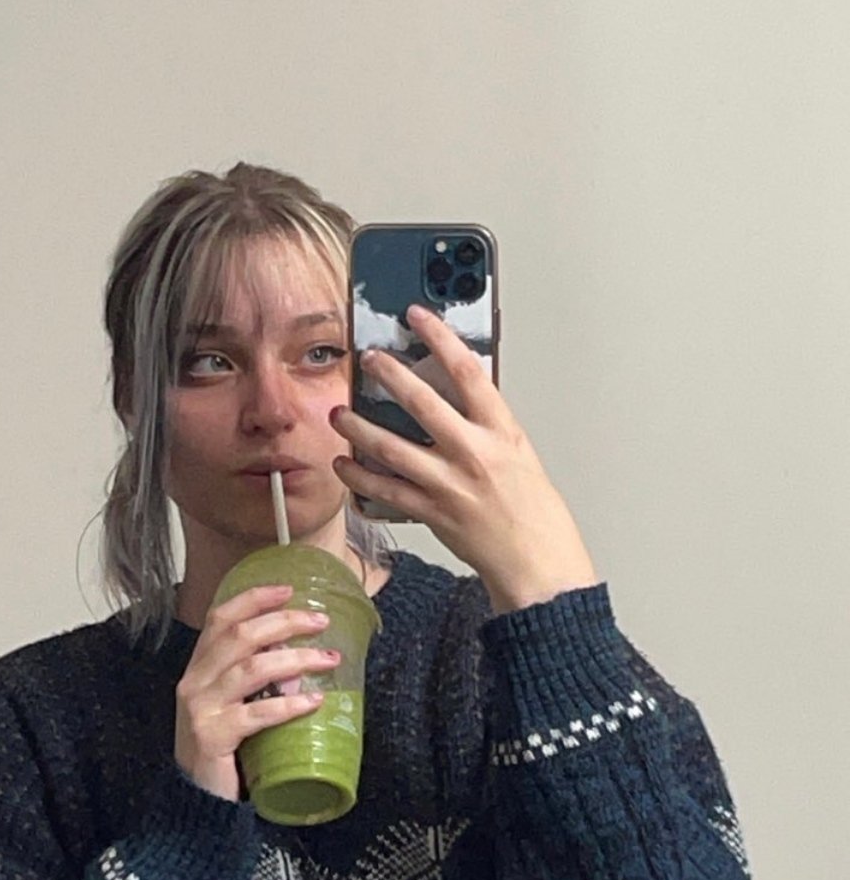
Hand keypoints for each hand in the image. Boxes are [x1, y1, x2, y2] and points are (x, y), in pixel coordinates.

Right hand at [174, 584, 339, 801]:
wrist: (195, 805)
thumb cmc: (222, 751)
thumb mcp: (232, 705)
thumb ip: (254, 680)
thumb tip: (299, 654)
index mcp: (198, 668)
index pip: (220, 618)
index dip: (253, 598)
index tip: (288, 589)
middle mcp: (194, 682)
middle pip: (240, 634)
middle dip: (284, 622)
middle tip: (320, 621)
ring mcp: (200, 708)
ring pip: (251, 667)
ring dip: (295, 659)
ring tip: (328, 660)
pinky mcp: (212, 737)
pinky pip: (256, 713)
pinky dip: (289, 705)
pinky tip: (314, 701)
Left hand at [331, 304, 597, 613]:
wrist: (539, 564)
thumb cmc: (534, 512)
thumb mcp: (519, 454)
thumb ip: (485, 426)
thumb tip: (453, 397)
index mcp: (502, 431)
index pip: (468, 370)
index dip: (439, 336)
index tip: (418, 316)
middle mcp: (474, 453)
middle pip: (422, 402)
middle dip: (390, 375)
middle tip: (368, 359)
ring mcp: (450, 484)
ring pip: (392, 448)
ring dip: (360, 428)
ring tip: (340, 414)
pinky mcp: (432, 512)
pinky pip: (386, 491)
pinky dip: (360, 478)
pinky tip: (344, 465)